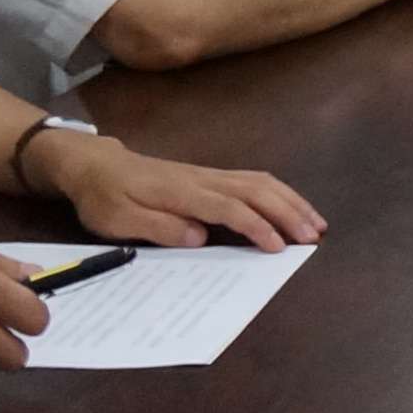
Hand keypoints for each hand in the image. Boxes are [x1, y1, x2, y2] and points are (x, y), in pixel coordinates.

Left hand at [50, 139, 323, 251]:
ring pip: (260, 182)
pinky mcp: (211, 176)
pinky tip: (293, 206)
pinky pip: (254, 180)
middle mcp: (202, 179)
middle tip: (313, 237)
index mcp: (180, 192)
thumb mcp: (116, 219)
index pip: (227, 207)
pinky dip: (281, 193)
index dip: (256, 226)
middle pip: (255, 190)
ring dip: (291, 201)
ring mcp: (209, 174)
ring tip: (316, 223)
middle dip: (288, 212)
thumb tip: (199, 237)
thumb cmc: (104, 197)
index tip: (278, 248)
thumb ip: (156, 227)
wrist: (96, 165)